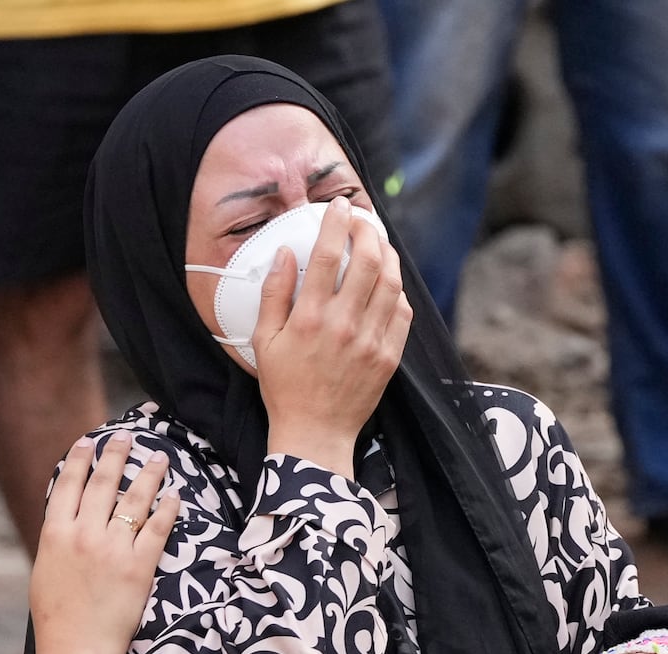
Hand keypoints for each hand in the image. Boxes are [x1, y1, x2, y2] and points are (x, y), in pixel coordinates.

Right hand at [31, 431, 180, 653]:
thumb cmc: (57, 618)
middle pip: (103, 483)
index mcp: (55, 534)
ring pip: (134, 499)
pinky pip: (157, 528)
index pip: (69, 485)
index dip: (81, 460)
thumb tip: (67, 521)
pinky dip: (167, 509)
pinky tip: (175, 495)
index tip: (89, 442)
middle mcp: (84, 534)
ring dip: (148, 474)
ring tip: (159, 457)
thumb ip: (58, 542)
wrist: (76, 649)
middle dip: (116, 455)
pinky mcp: (140, 565)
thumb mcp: (45, 572)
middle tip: (126, 437)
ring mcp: (114, 548)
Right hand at [253, 196, 413, 477]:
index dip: (336, 224)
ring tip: (379, 243)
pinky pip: (402, 313)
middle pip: (368, 262)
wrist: (315, 433)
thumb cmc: (285, 387)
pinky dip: (399, 291)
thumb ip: (274, 294)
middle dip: (367, 232)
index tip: (338, 206)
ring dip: (388, 256)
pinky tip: (389, 282)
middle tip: (362, 220)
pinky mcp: (389, 357)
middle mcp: (344, 325)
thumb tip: (284, 254)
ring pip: (391, 284)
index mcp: (310, 318)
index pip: (328, 255)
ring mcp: (371, 341)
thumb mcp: (264, 340)